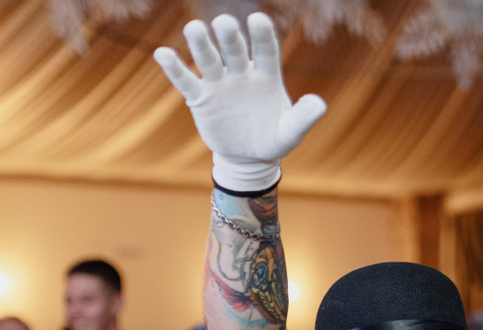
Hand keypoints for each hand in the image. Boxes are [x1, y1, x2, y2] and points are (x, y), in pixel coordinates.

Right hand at [154, 13, 327, 191]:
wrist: (249, 158)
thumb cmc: (273, 140)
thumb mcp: (290, 132)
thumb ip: (304, 117)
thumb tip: (319, 104)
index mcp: (266, 75)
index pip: (265, 49)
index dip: (262, 35)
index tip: (258, 19)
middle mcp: (241, 73)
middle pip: (234, 49)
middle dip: (229, 36)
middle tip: (223, 23)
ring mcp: (220, 83)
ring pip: (208, 59)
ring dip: (201, 44)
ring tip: (193, 28)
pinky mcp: (201, 98)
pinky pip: (186, 81)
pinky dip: (175, 68)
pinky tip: (162, 53)